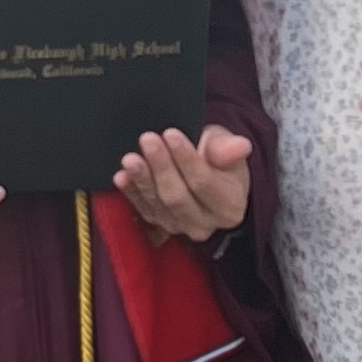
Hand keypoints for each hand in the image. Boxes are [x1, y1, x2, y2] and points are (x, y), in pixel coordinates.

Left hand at [112, 123, 252, 246]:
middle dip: (161, 167)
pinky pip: (142, 209)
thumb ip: (228, 148)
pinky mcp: (159, 223)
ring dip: (143, 180)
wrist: (208, 176)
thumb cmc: (218, 158)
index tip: (172, 134)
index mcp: (229, 207)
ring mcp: (180, 227)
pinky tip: (121, 177)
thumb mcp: (226, 147)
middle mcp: (206, 224)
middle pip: (178, 197)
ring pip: (158, 204)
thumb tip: (240, 146)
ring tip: (131, 158)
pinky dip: (131, 193)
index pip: (204, 183)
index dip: (187, 159)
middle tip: (149, 140)